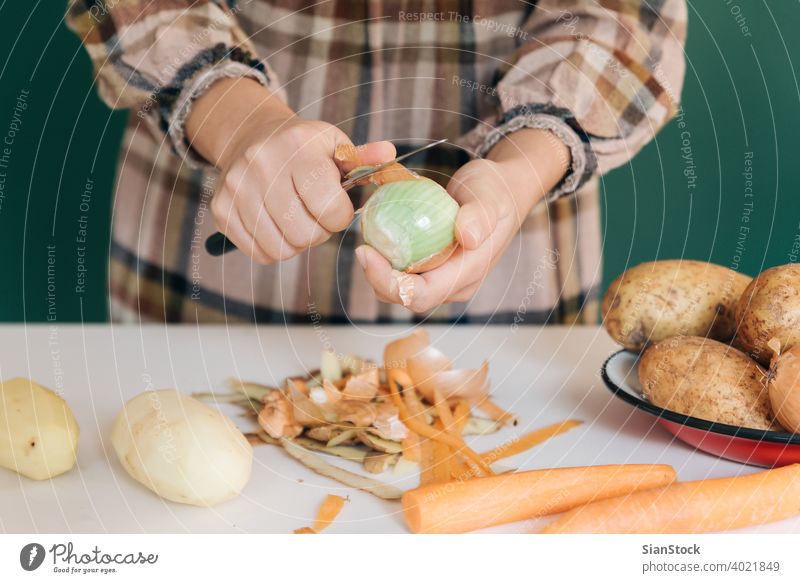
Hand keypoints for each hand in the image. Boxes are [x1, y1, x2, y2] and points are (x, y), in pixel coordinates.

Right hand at [186, 78, 394, 263]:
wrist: (251, 136)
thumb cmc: (304, 148)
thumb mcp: (334, 144)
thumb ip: (363, 158)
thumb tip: (389, 154)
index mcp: (298, 147)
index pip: (328, 207)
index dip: (340, 216)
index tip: (338, 208)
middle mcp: (262, 164)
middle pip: (304, 234)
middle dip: (319, 233)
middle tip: (317, 217)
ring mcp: (237, 188)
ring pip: (281, 248)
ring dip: (297, 243)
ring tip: (298, 220)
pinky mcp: (221, 209)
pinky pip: (259, 253)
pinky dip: (274, 248)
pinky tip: (278, 225)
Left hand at [355, 128, 569, 311]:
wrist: (503, 192)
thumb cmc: (497, 191)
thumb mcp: (490, 196)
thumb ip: (480, 216)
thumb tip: (467, 237)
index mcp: (468, 274)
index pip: (421, 295)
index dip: (389, 283)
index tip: (368, 253)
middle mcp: (455, 284)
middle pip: (406, 298)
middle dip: (378, 280)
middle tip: (362, 247)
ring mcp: (445, 280)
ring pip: (402, 291)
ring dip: (379, 274)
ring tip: (367, 243)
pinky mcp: (436, 270)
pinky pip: (405, 275)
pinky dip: (387, 263)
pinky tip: (378, 240)